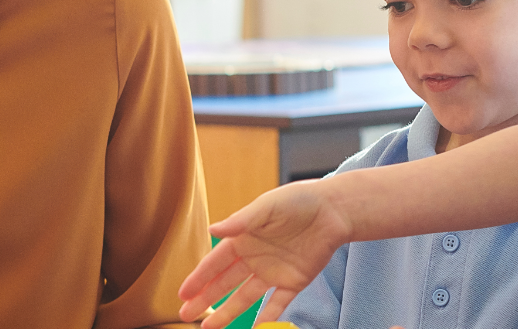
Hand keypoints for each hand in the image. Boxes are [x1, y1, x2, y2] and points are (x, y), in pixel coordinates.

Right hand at [177, 180, 353, 327]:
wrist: (334, 210)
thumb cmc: (298, 201)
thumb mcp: (267, 207)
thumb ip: (241, 221)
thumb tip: (211, 229)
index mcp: (243, 240)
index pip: (214, 263)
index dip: (198, 278)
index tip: (182, 294)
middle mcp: (254, 259)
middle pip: (224, 283)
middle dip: (205, 299)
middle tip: (186, 315)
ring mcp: (273, 272)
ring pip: (245, 298)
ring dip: (227, 312)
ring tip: (209, 328)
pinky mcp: (294, 282)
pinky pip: (277, 304)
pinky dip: (266, 319)